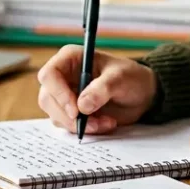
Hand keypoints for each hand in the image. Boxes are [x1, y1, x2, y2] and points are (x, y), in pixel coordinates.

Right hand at [36, 45, 157, 134]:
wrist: (141, 94)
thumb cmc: (131, 77)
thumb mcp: (121, 78)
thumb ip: (102, 89)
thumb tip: (82, 106)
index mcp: (70, 59)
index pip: (49, 75)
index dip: (58, 93)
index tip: (76, 110)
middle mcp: (63, 76)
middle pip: (48, 99)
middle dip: (69, 115)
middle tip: (93, 122)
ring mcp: (65, 95)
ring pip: (56, 115)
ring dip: (79, 125)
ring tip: (106, 122)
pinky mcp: (71, 112)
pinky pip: (67, 125)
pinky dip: (85, 129)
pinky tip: (105, 123)